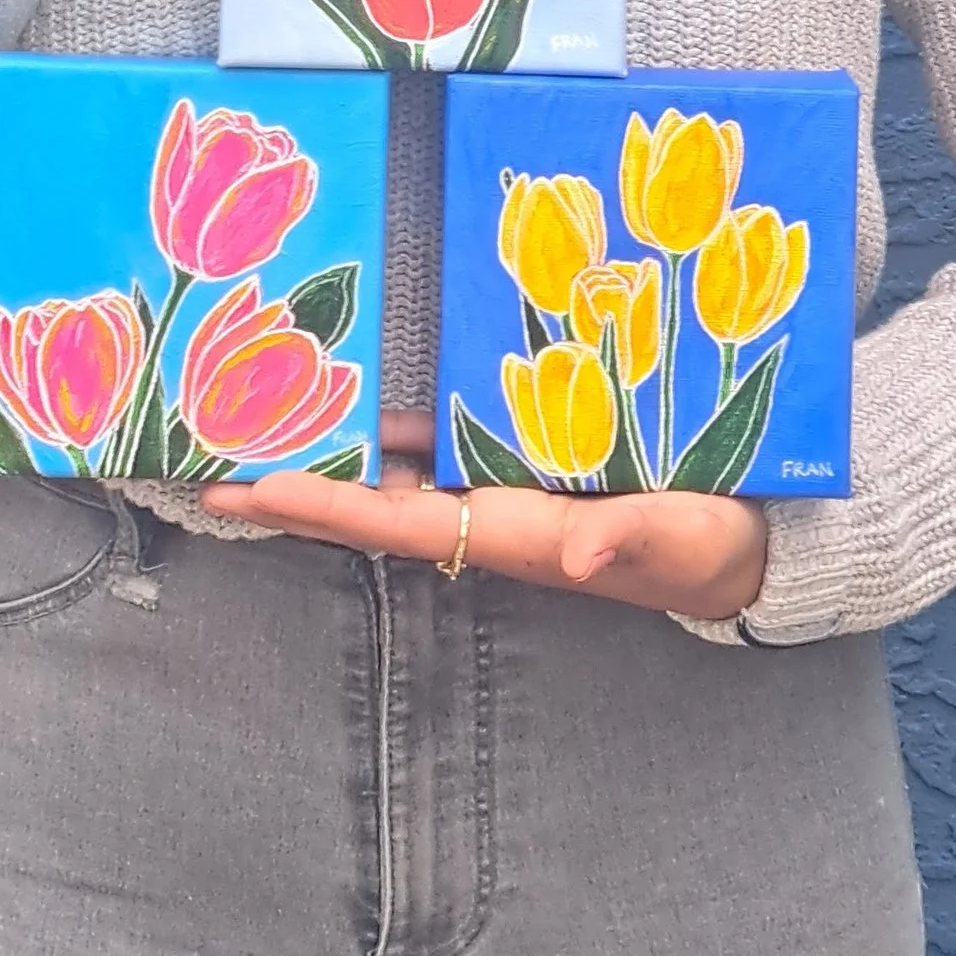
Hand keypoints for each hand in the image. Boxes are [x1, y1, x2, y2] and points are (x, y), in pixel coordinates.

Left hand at [202, 408, 768, 623]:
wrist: (751, 538)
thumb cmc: (714, 542)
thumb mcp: (683, 539)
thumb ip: (628, 541)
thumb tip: (573, 556)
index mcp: (515, 534)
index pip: (399, 525)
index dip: (324, 507)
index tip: (252, 489)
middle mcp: (491, 514)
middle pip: (372, 504)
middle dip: (295, 486)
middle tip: (204, 466)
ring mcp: (503, 489)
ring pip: (397, 473)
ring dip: (330, 455)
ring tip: (255, 426)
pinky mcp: (525, 461)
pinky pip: (442, 443)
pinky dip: (394, 426)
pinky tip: (353, 399)